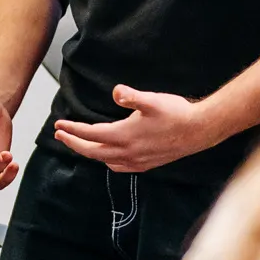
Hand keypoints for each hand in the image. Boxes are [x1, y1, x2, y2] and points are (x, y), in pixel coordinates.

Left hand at [52, 85, 220, 173]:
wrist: (200, 130)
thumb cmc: (177, 113)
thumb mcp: (152, 100)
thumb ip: (131, 96)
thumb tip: (115, 91)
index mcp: (125, 136)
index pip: (90, 134)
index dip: (72, 130)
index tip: (59, 125)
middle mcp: (128, 152)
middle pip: (92, 151)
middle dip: (74, 143)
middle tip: (60, 134)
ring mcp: (137, 161)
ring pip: (104, 160)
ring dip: (89, 152)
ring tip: (80, 143)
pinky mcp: (147, 164)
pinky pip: (119, 167)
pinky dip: (107, 161)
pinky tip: (109, 156)